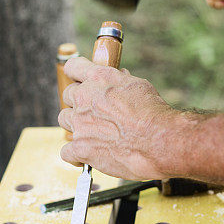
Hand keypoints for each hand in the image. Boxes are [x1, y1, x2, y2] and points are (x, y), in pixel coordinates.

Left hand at [58, 57, 177, 179]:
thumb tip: (119, 77)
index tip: (78, 79)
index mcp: (99, 78)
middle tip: (93, 110)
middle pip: (68, 95)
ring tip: (92, 132)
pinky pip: (66, 151)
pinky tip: (84, 156)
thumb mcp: (139, 86)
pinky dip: (74, 154)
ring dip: (76, 124)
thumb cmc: (153, 113)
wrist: (158, 141)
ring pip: (65, 120)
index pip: (74, 67)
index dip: (76, 74)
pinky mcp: (80, 148)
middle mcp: (84, 98)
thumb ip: (121, 81)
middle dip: (79, 101)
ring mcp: (80, 123)